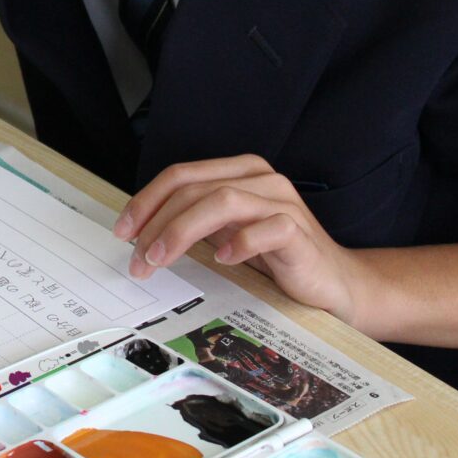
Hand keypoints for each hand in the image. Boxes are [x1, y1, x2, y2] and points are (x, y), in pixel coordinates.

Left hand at [113, 155, 372, 326]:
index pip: (181, 175)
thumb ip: (194, 224)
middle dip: (156, 222)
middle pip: (194, 187)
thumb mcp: (227, 234)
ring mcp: (282, 201)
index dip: (146, 201)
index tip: (123, 231)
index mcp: (239, 172)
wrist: (335, 285)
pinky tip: (222, 260)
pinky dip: (239, 242)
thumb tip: (140, 234)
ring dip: (182, 231)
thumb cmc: (276, 259)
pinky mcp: (300, 231)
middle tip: (137, 257)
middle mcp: (261, 178)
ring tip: (160, 259)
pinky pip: (266, 228)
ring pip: (222, 200)